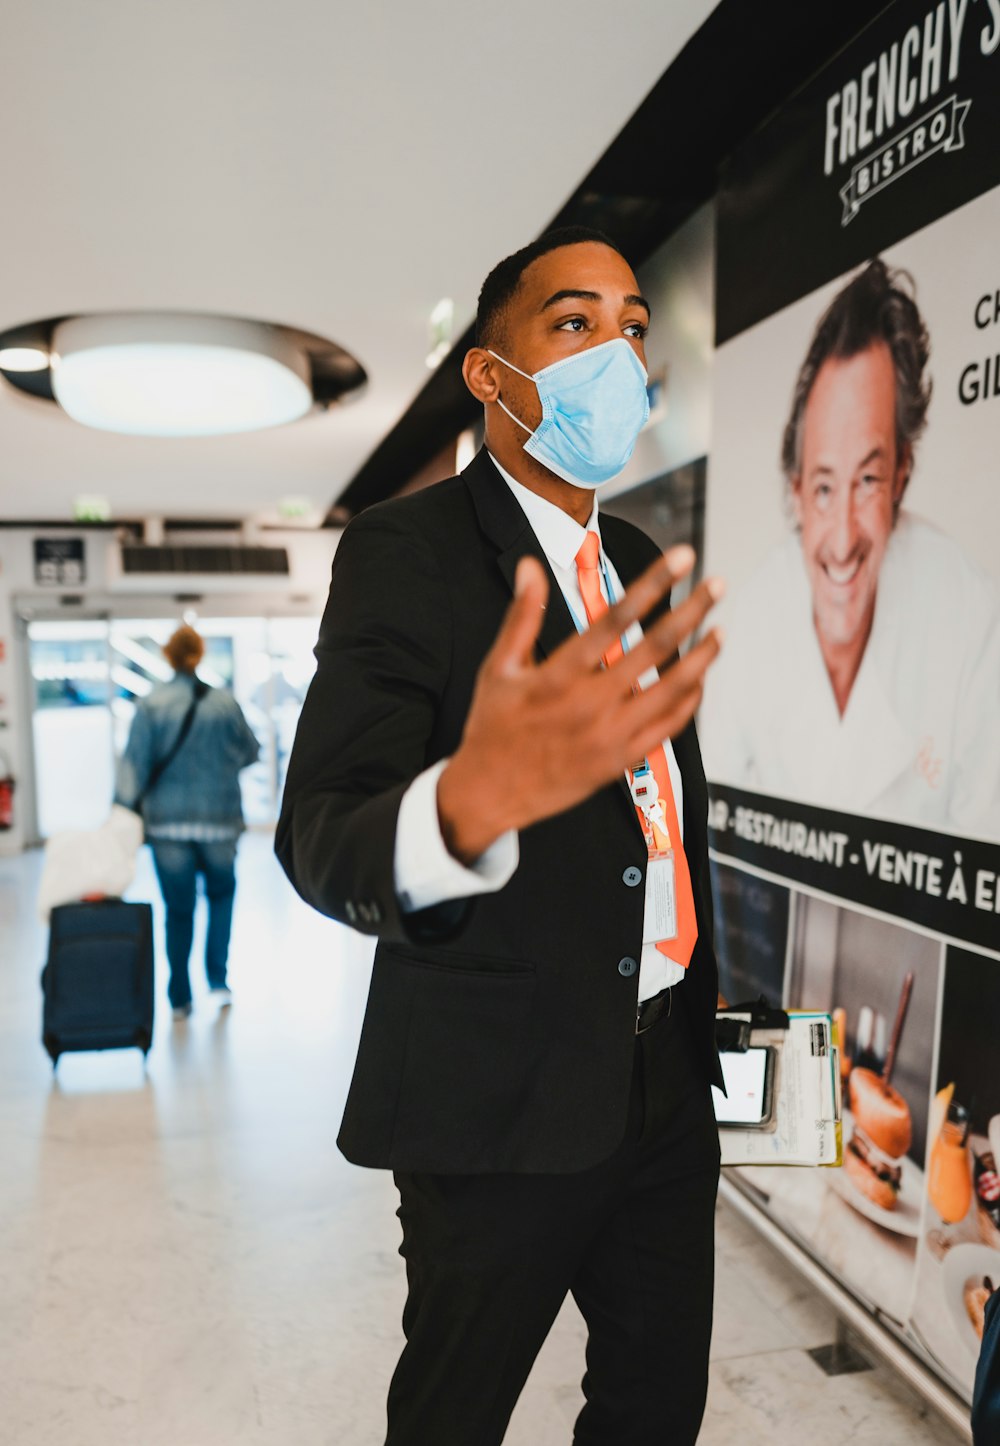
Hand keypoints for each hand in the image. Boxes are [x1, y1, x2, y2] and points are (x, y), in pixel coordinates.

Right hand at [437, 545, 723, 863]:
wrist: (490, 793)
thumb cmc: (493, 728)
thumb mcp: (499, 667)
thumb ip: (522, 615)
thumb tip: (532, 567)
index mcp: (558, 676)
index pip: (615, 618)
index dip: (653, 583)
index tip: (681, 558)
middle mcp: (589, 704)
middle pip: (655, 648)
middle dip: (692, 610)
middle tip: (717, 585)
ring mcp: (610, 735)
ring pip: (672, 690)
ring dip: (701, 657)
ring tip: (719, 631)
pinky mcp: (621, 760)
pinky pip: (669, 727)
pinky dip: (689, 701)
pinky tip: (697, 680)